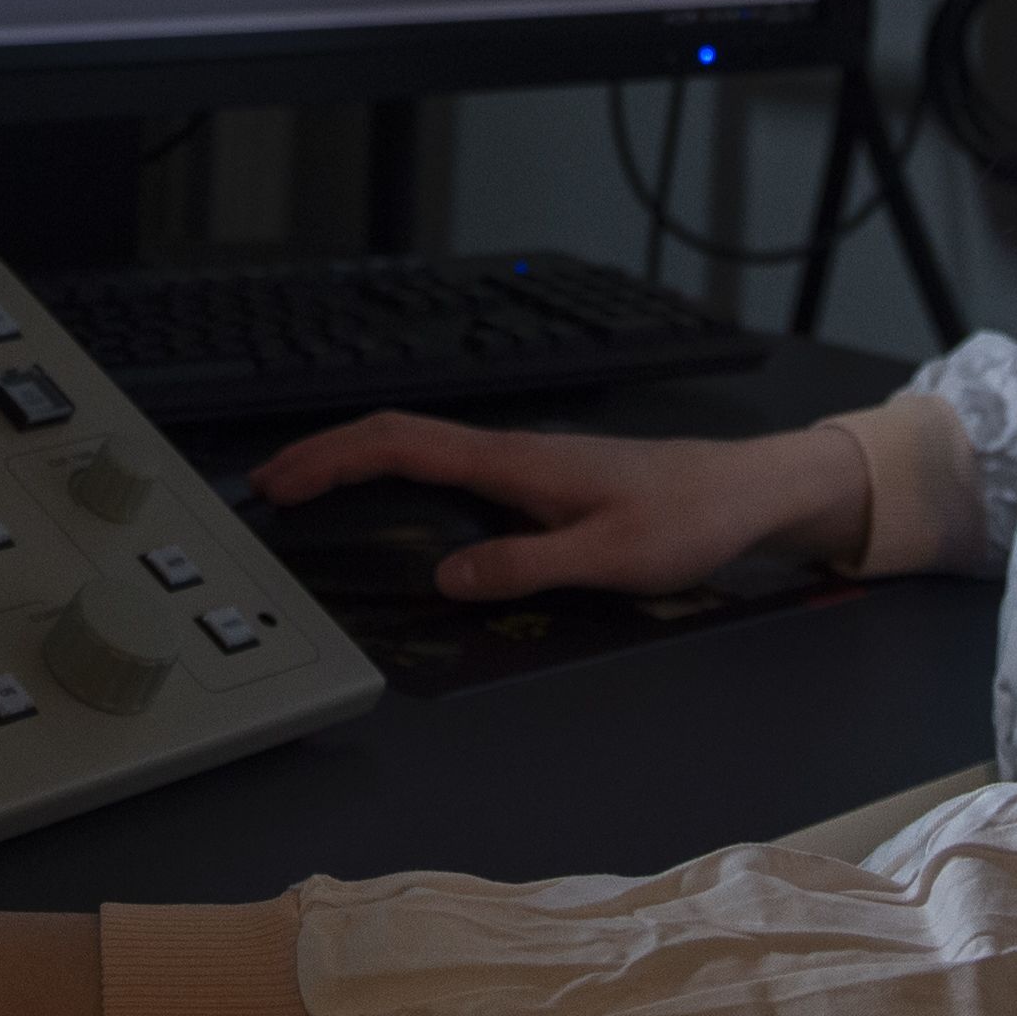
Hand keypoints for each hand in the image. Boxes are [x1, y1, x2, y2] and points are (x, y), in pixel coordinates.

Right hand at [245, 410, 869, 601]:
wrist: (747, 491)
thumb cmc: (689, 518)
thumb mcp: (609, 558)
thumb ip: (525, 568)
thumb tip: (446, 579)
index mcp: (516, 462)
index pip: (401, 442)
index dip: (331, 458)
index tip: (280, 480)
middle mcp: (511, 452)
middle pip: (396, 436)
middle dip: (325, 455)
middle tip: (269, 487)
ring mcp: (523, 463)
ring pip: (420, 449)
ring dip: (359, 465)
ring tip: (312, 494)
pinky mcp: (538, 481)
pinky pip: (448, 469)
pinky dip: (400, 479)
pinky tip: (395, 509)